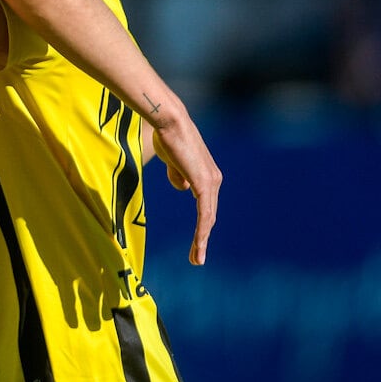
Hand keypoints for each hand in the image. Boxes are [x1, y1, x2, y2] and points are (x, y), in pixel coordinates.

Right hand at [152, 116, 220, 265]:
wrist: (170, 122)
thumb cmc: (167, 137)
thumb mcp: (172, 161)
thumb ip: (177, 175)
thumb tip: (183, 188)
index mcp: (206, 176)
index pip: (206, 207)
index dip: (202, 226)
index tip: (196, 243)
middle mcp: (213, 181)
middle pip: (209, 216)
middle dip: (203, 239)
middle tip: (197, 258)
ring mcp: (210, 182)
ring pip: (208, 218)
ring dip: (202, 240)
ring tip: (197, 258)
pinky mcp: (203, 184)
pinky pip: (204, 213)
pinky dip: (201, 230)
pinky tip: (199, 243)